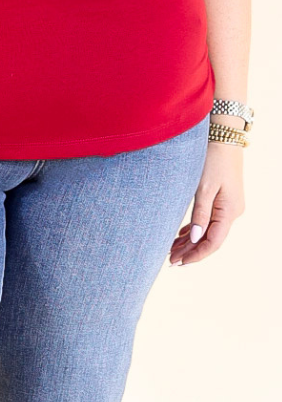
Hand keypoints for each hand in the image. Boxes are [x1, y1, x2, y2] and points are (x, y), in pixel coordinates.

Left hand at [169, 140, 244, 265]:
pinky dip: (194, 228)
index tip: (178, 264)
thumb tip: (195, 239)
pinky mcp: (222, 199)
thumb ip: (200, 213)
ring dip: (191, 241)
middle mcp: (232, 212)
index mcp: (229, 212)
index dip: (195, 255)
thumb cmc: (212, 159)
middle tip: (169, 261)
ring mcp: (228, 206)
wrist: (223, 137)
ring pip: (208, 230)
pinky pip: (208, 219)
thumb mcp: (203, 187)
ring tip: (171, 251)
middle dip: (190, 251)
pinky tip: (181, 234)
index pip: (212, 243)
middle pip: (210, 239)